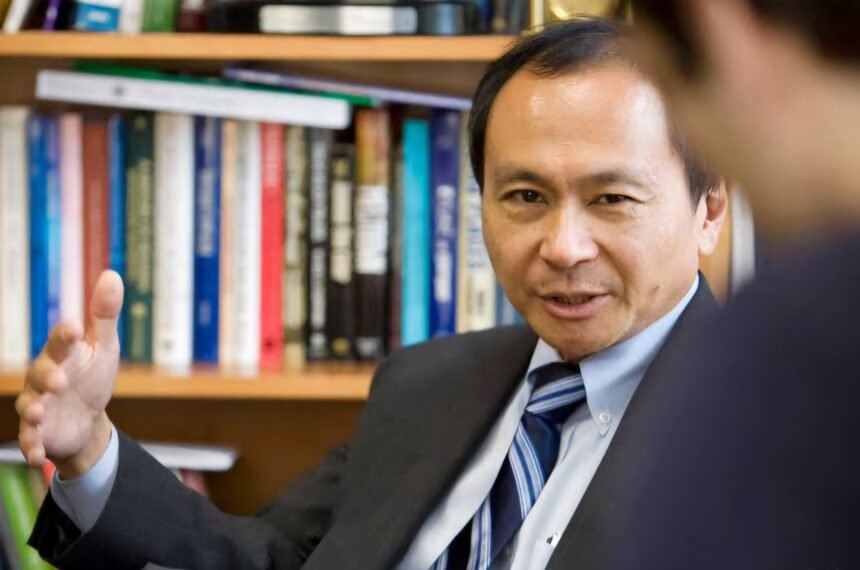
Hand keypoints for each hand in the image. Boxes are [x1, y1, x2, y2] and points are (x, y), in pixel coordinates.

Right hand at [16, 270, 123, 478]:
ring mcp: (39, 405)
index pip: (60, 341)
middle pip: (39, 374)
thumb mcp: (104, 347)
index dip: (64, 336)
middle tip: (60, 381)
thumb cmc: (93, 377)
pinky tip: (37, 455)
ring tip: (39, 414)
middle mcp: (44, 378)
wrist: (88, 420)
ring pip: (29, 406)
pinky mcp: (40, 433)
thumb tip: (112, 274)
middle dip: (46, 377)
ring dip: (32, 411)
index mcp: (62, 354)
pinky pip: (31, 440)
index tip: (73, 330)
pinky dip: (33, 447)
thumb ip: (105, 316)